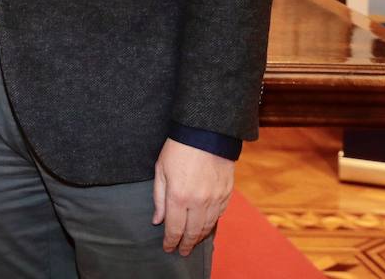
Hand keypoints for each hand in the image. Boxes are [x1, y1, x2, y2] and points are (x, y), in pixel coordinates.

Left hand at [151, 138, 233, 256]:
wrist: (206, 133)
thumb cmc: (178, 149)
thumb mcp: (160, 170)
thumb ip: (159, 198)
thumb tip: (157, 221)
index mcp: (178, 196)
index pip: (174, 228)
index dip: (170, 241)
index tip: (167, 248)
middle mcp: (198, 201)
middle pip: (192, 232)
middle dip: (185, 244)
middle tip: (181, 251)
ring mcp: (215, 198)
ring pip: (207, 226)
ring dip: (199, 237)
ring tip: (192, 243)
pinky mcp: (226, 193)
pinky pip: (219, 215)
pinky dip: (211, 224)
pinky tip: (206, 227)